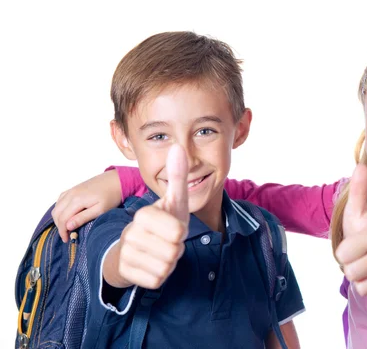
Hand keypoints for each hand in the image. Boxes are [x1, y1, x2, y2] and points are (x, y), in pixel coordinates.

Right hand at [52, 169, 122, 242]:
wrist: (117, 179)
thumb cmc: (112, 196)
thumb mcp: (100, 210)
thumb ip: (83, 218)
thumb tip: (68, 226)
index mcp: (77, 200)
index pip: (62, 219)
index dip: (62, 231)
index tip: (67, 240)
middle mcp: (71, 194)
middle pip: (57, 213)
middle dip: (59, 226)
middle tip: (67, 235)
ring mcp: (72, 190)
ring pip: (57, 206)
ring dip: (59, 218)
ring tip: (66, 227)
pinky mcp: (75, 188)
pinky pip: (61, 199)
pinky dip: (60, 208)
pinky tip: (66, 214)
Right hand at [109, 144, 189, 288]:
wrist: (136, 249)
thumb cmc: (161, 222)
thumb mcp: (174, 201)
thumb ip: (177, 176)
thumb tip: (177, 146)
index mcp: (144, 214)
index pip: (178, 232)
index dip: (181, 232)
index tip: (172, 226)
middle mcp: (131, 233)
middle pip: (173, 251)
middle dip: (176, 249)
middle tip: (166, 241)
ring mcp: (126, 254)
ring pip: (166, 267)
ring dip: (169, 262)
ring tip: (160, 251)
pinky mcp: (126, 272)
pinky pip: (157, 280)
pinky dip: (160, 275)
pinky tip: (151, 263)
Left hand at [335, 164, 366, 303]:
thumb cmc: (366, 228)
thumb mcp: (357, 210)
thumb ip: (357, 190)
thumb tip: (360, 165)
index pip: (342, 256)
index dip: (342, 251)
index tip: (353, 243)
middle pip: (352, 274)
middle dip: (351, 267)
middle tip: (360, 256)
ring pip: (363, 288)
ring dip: (361, 279)